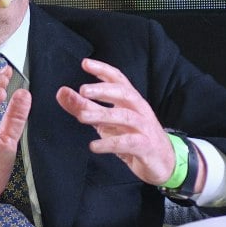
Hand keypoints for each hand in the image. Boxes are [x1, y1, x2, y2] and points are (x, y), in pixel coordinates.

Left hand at [56, 58, 182, 186]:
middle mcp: (139, 110)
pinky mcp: (145, 146)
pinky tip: (93, 146)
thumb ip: (83, 107)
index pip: (118, 79)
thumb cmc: (133, 138)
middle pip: (124, 93)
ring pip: (125, 116)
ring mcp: (144, 128)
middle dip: (104, 89)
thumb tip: (61, 92)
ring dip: (103, 114)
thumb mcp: (105, 122)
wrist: (164, 163)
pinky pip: (128, 142)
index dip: (103, 70)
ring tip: (81, 116)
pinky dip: (110, 143)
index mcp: (130, 101)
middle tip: (83, 90)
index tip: (85, 63)